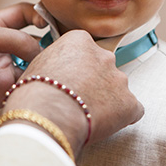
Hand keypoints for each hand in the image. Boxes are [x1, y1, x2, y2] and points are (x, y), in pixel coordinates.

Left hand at [0, 3, 45, 124]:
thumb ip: (15, 39)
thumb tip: (42, 51)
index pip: (25, 14)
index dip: (41, 15)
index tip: (51, 23)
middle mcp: (3, 47)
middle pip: (36, 40)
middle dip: (50, 41)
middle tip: (64, 45)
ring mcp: (4, 69)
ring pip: (35, 64)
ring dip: (44, 64)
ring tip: (54, 64)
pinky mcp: (4, 91)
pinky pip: (27, 86)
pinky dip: (35, 83)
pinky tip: (41, 81)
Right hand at [3, 30, 143, 156]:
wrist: (46, 116)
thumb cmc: (33, 93)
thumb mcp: (37, 65)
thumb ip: (55, 62)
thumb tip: (56, 72)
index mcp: (79, 40)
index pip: (84, 50)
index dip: (76, 67)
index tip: (69, 80)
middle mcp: (104, 55)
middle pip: (103, 67)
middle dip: (94, 82)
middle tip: (78, 99)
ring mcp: (119, 79)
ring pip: (117, 88)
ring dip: (106, 99)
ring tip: (86, 115)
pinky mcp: (129, 103)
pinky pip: (132, 110)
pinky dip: (122, 117)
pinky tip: (104, 125)